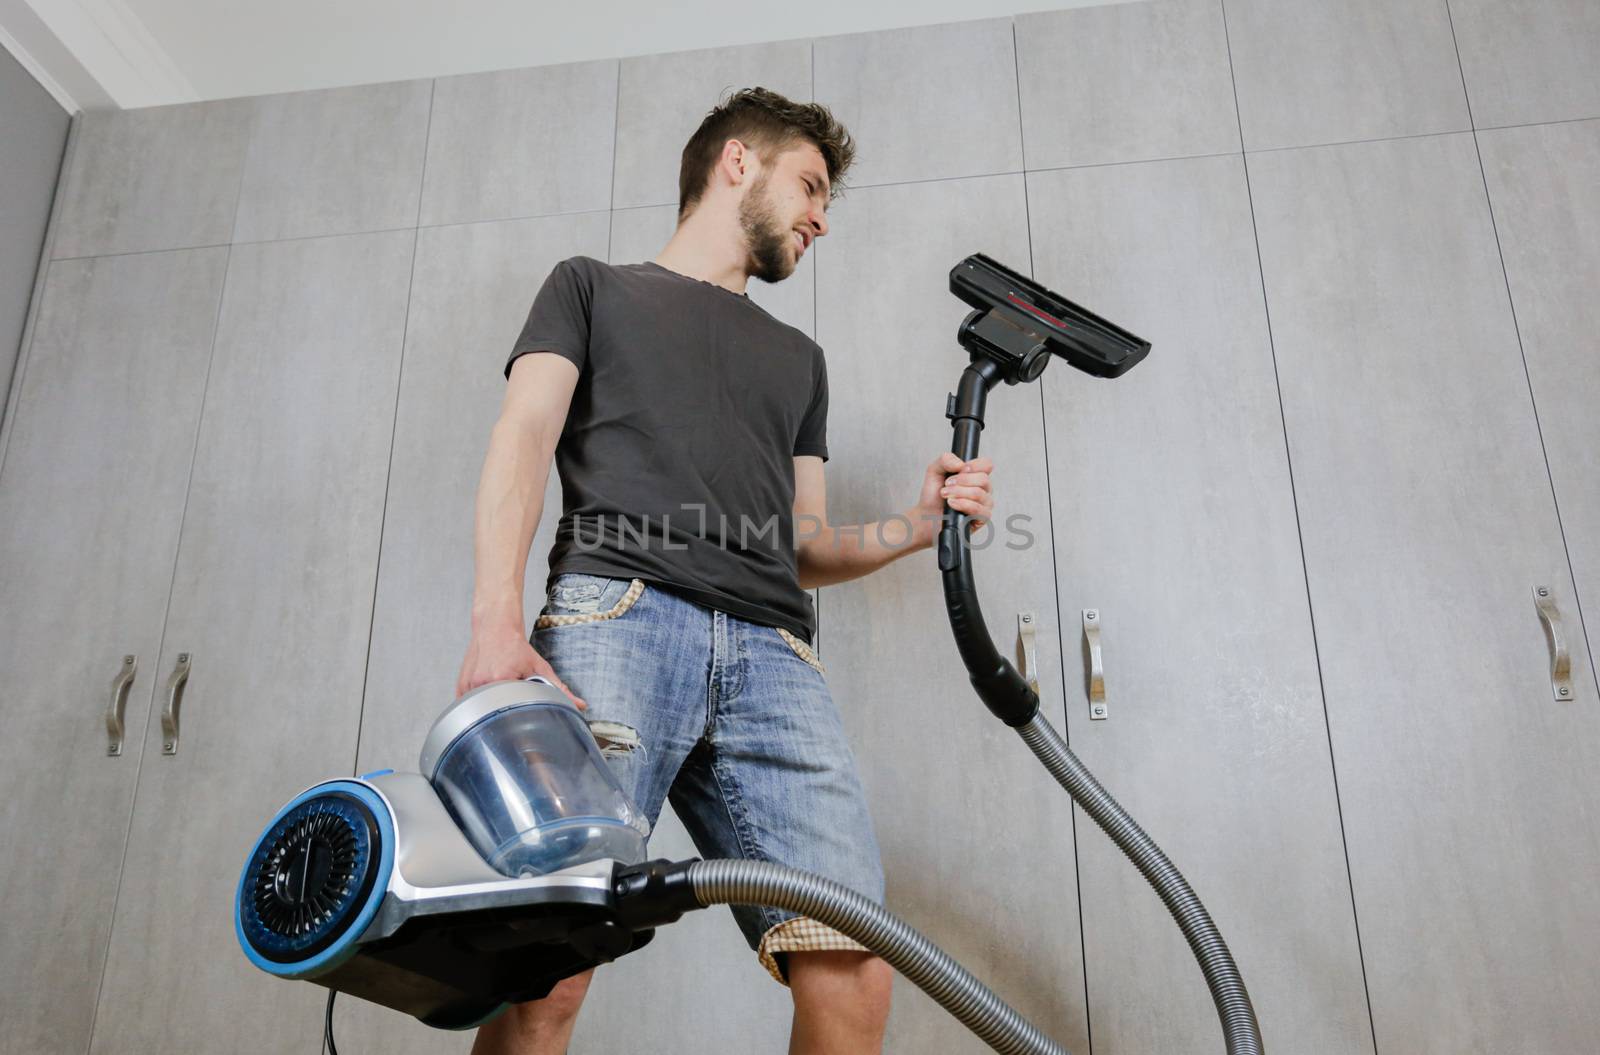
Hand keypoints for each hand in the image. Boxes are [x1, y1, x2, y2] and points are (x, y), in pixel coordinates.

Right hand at [456, 623, 585, 708]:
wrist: (495, 627)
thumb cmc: (516, 647)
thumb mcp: (540, 666)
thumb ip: (559, 689)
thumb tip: (579, 705)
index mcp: (500, 680)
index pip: (512, 711)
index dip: (519, 714)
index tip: (523, 714)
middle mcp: (481, 684)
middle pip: (495, 712)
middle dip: (505, 712)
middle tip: (511, 704)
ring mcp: (468, 686)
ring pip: (481, 711)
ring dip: (491, 709)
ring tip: (499, 698)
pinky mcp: (460, 687)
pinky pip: (470, 706)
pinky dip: (479, 706)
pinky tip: (487, 697)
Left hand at [910, 451, 994, 546]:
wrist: (926, 514)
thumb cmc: (934, 494)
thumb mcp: (934, 471)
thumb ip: (946, 460)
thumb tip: (961, 464)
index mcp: (976, 476)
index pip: (987, 465)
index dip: (974, 465)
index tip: (960, 470)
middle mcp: (983, 489)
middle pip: (983, 479)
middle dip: (961, 481)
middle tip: (946, 485)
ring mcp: (984, 504)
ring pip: (979, 494)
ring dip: (958, 493)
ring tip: (945, 495)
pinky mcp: (981, 519)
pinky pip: (978, 509)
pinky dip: (962, 504)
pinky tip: (952, 504)